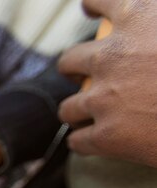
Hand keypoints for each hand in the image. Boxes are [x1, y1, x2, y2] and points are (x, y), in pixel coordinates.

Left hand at [58, 0, 156, 166]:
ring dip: (76, 110)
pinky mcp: (107, 137)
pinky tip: (90, 142)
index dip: (93, 7)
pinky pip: (78, 141)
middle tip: (82, 75)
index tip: (90, 12)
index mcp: (139, 16)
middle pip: (70, 60)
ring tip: (86, 114)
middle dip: (74, 69)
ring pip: (69, 106)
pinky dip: (83, 142)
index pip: (99, 0)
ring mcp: (104, 98)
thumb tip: (150, 16)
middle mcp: (112, 56)